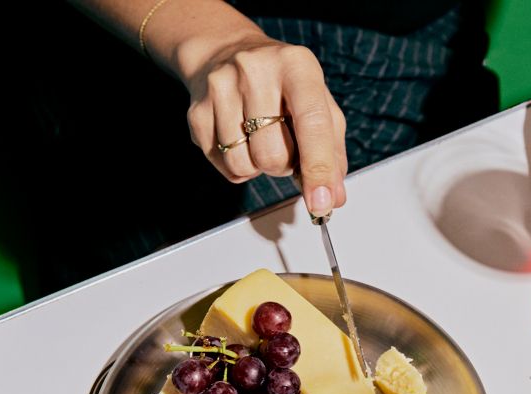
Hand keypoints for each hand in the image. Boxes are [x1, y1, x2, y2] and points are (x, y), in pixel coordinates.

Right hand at [183, 31, 346, 216]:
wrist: (226, 52)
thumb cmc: (282, 85)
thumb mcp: (319, 104)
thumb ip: (332, 152)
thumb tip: (333, 197)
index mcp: (297, 66)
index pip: (311, 124)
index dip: (318, 169)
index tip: (322, 203)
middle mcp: (255, 71)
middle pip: (273, 155)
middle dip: (283, 166)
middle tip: (284, 146)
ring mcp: (221, 89)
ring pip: (244, 165)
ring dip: (259, 166)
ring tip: (261, 140)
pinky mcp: (197, 111)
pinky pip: (223, 166)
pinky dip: (238, 165)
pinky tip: (241, 139)